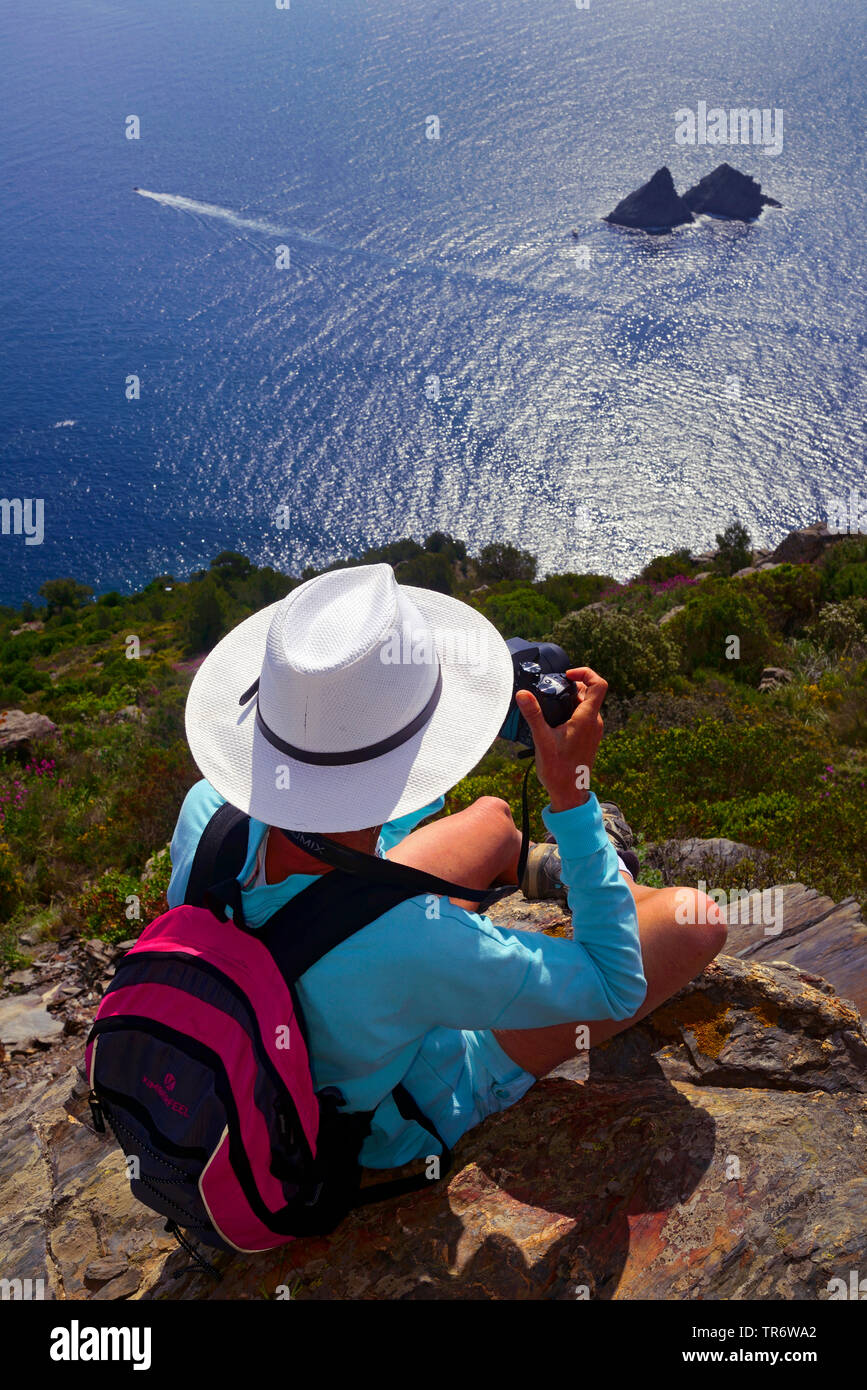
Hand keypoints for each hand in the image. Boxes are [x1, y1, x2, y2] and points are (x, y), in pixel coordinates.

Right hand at [515, 666, 607, 811]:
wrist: (569, 793)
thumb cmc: (559, 770)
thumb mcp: (542, 740)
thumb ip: (533, 715)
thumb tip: (522, 694)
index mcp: (587, 718)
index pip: (598, 684)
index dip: (585, 672)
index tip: (566, 675)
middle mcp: (594, 722)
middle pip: (589, 692)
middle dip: (570, 687)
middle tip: (550, 691)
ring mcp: (593, 730)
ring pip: (586, 705)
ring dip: (569, 700)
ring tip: (549, 706)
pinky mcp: (589, 737)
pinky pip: (583, 716)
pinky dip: (571, 712)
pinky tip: (553, 721)